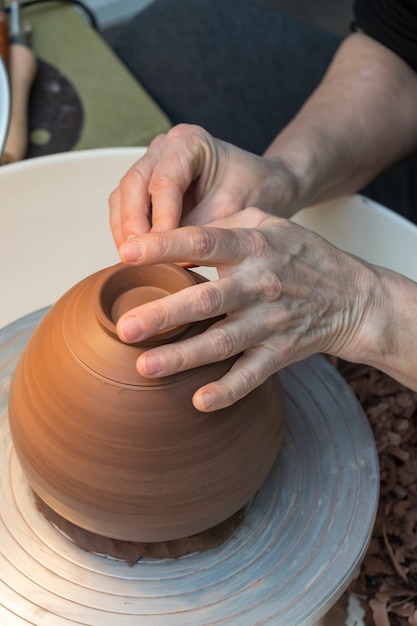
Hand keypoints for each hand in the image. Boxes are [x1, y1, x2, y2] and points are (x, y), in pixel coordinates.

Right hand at [109, 124, 299, 256]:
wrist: (263, 188)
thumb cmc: (253, 192)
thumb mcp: (232, 213)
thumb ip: (197, 231)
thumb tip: (164, 257)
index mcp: (190, 142)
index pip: (165, 182)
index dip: (160, 218)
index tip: (163, 249)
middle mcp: (164, 148)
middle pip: (134, 184)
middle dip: (133, 224)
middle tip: (138, 256)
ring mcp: (152, 165)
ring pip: (123, 195)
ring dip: (125, 229)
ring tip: (134, 260)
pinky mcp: (146, 186)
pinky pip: (125, 207)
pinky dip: (127, 231)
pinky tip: (138, 255)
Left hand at [116, 207, 379, 410]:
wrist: (353, 297)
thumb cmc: (302, 256)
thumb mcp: (270, 224)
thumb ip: (226, 225)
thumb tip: (175, 234)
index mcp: (254, 247)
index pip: (204, 242)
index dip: (165, 246)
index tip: (125, 253)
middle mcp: (260, 285)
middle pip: (207, 300)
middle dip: (164, 315)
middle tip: (124, 327)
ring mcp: (271, 322)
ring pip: (223, 343)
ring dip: (183, 357)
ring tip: (144, 368)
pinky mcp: (280, 352)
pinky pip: (252, 375)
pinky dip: (228, 390)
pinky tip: (199, 401)